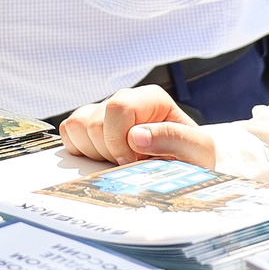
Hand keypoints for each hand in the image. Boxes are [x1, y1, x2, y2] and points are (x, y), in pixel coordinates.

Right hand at [57, 86, 219, 166]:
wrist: (184, 170)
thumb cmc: (192, 158)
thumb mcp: (198, 150)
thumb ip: (174, 139)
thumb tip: (136, 136)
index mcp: (151, 98)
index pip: (118, 107)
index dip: (120, 140)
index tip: (133, 162)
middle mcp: (125, 100)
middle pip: (95, 121)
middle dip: (110, 151)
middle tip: (130, 164)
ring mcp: (105, 112)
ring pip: (79, 126)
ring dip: (96, 152)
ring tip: (118, 161)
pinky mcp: (89, 126)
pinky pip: (70, 132)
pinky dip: (81, 150)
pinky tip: (104, 158)